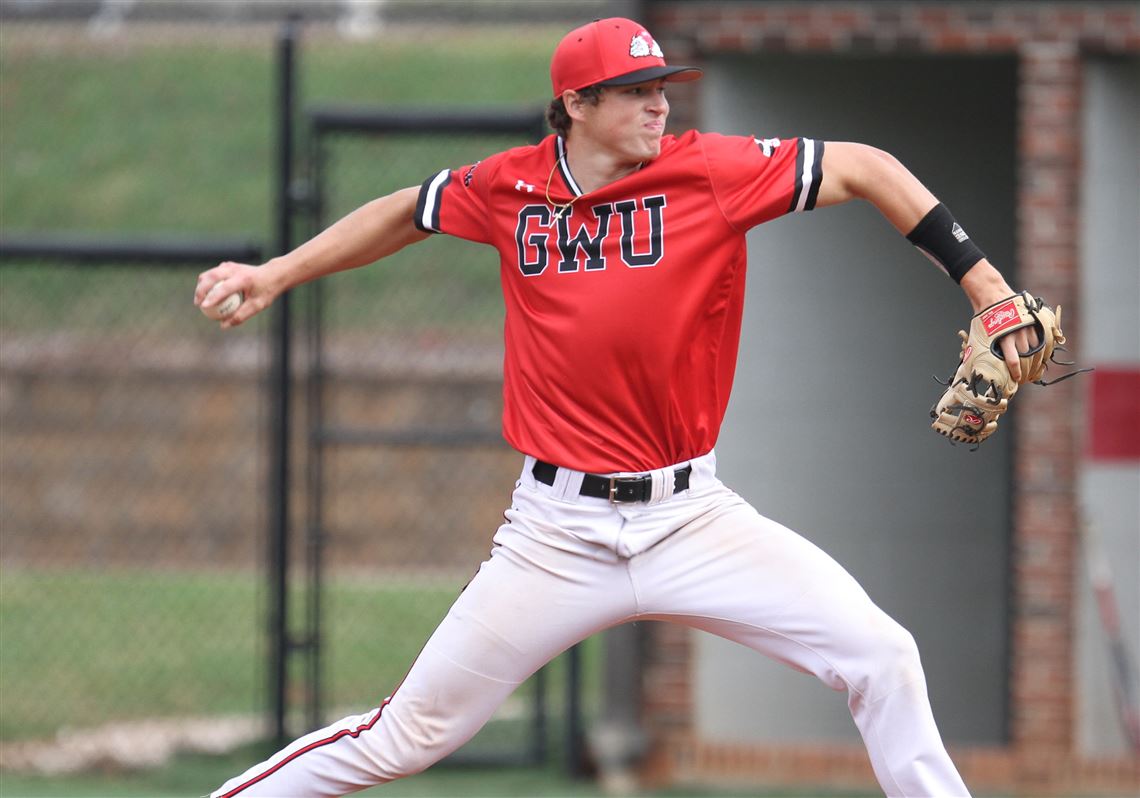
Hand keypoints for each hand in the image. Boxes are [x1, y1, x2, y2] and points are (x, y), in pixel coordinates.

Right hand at [194, 261, 272, 328]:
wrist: (273, 274)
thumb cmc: (266, 291)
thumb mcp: (257, 306)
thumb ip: (241, 315)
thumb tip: (223, 325)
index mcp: (244, 279)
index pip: (225, 287)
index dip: (213, 297)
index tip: (203, 306)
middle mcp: (235, 270)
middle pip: (212, 276)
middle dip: (201, 290)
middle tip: (198, 304)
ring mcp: (230, 266)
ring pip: (209, 273)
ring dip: (201, 286)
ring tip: (199, 300)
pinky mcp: (227, 266)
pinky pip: (213, 273)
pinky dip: (207, 282)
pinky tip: (206, 293)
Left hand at [959, 260, 1036, 380]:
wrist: (992, 295)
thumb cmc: (984, 318)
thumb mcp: (979, 335)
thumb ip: (983, 350)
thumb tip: (975, 367)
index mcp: (1003, 339)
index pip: (1013, 362)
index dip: (1016, 373)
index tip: (1018, 379)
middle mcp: (1018, 334)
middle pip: (1027, 358)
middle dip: (1027, 370)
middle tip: (1025, 377)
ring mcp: (1028, 328)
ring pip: (1035, 349)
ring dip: (1035, 361)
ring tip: (1032, 368)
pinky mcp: (1034, 322)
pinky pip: (1041, 339)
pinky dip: (1041, 349)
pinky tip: (1039, 356)